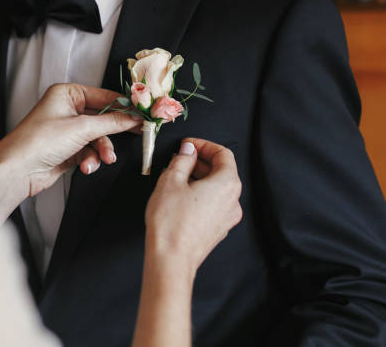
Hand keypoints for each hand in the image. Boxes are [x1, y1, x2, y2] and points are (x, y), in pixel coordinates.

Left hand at [0, 83, 141, 220]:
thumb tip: (134, 117)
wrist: (18, 170)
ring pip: (97, 138)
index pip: (104, 96)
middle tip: (136, 134)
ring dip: (102, 150)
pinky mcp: (67, 150)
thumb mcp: (82, 128)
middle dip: (113, 132)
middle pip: (103, 118)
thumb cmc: (39, 141)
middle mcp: (67, 110)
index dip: (124, 106)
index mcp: (67, 94)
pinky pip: (89, 152)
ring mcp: (67, 131)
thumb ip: (112, 122)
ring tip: (103, 159)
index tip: (142, 114)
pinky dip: (90, 160)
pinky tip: (86, 166)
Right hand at [145, 138, 242, 273]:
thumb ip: (182, 160)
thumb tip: (188, 150)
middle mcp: (233, 201)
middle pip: (222, 171)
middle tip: (179, 159)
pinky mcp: (218, 229)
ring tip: (176, 178)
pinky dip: (200, 194)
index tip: (188, 145)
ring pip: (217, 188)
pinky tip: (180, 196)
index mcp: (227, 184)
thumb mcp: (171, 181)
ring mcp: (227, 217)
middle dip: (200, 162)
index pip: (223, 154)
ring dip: (199, 178)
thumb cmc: (171, 223)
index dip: (204, 145)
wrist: (172, 260)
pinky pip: (213, 204)